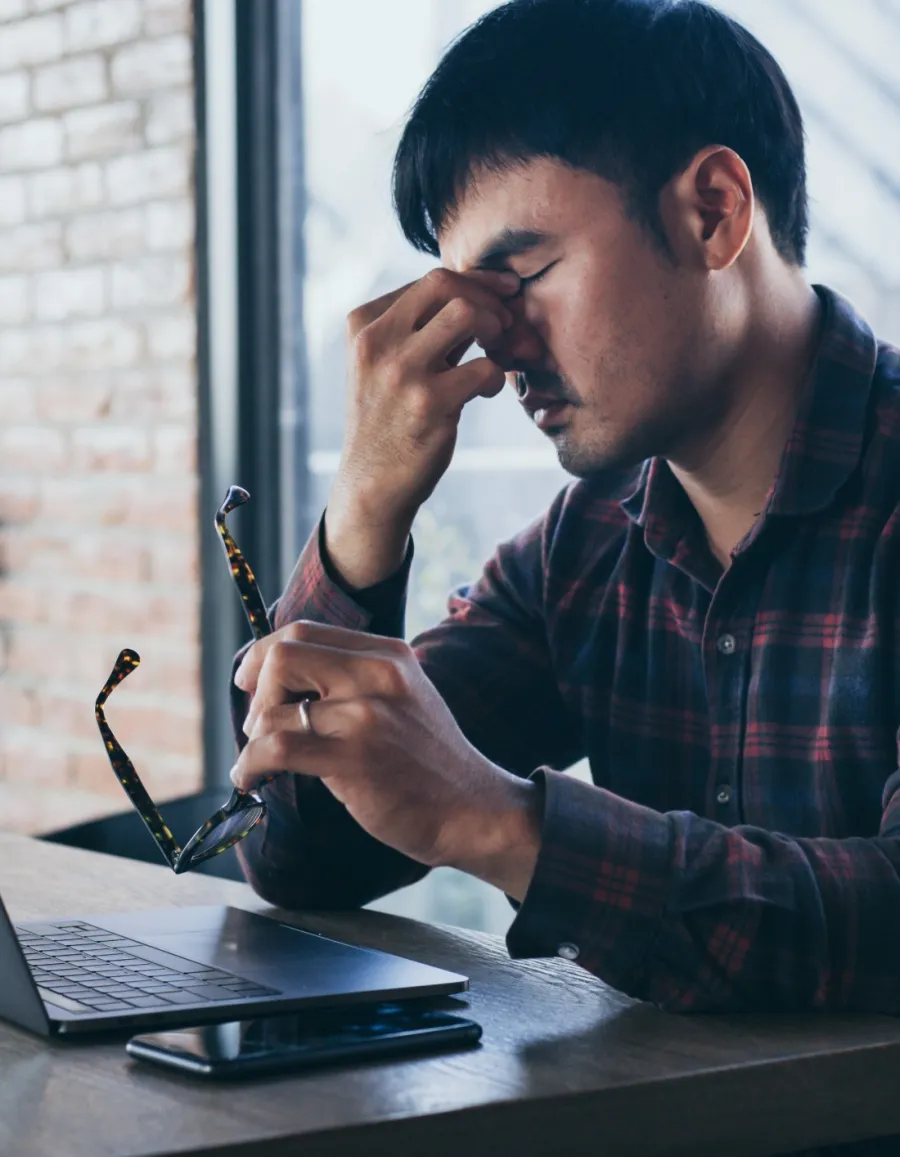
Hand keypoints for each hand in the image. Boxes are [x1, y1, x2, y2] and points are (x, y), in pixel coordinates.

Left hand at [232, 620, 541, 900]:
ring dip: (252, 739)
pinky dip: (249, 765)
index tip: (252, 682)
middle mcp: (378, 673)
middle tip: (258, 726)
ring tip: (261, 762)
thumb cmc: (428, 762)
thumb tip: (280, 680)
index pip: (304, 631)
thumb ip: (355, 679)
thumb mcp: (401, 698)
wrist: (473, 809)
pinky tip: (251, 780)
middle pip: (283, 656)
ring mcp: (367, 714)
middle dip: (256, 691)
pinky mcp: (355, 757)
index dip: (264, 655)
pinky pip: (277, 748)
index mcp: (388, 654)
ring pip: (273, 708)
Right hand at [325, 267, 519, 589]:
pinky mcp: (427, 404)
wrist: (373, 483)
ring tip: (496, 354)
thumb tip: (487, 294)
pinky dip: (495, 376)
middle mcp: (377, 342)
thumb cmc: (390, 419)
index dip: (477, 282)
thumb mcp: (390, 364)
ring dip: (495, 329)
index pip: (429, 280)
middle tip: (504, 326)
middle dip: (487, 299)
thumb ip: (426, 329)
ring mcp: (400, 372)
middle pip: (446, 284)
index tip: (503, 294)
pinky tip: (485, 392)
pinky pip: (484, 368)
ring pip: (466, 313)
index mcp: (364, 324)